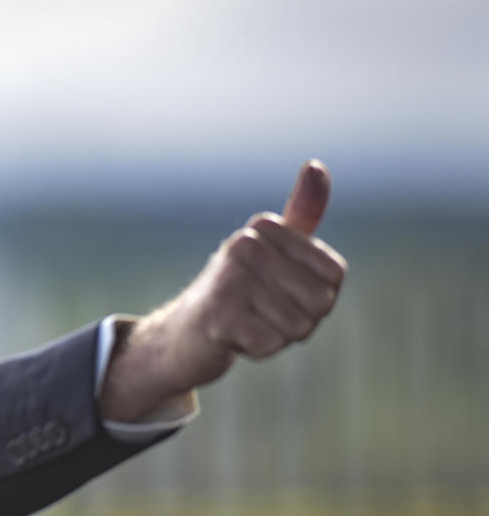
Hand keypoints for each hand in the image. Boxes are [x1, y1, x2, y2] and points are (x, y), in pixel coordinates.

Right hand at [100, 160, 347, 422]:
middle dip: (297, 321)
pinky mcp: (220, 315)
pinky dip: (257, 350)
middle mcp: (245, 245)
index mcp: (263, 227)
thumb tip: (316, 164)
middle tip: (261, 313)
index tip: (278, 292)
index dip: (315, 297)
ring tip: (246, 324)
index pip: (334, 277)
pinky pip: (271, 343)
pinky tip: (233, 339)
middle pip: (319, 303)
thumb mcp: (274, 250)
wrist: (182, 334)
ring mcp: (230, 278)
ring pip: (298, 327)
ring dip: (276, 336)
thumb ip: (301, 213)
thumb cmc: (237, 292)